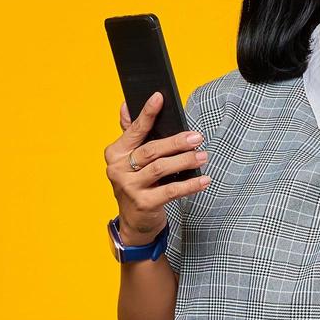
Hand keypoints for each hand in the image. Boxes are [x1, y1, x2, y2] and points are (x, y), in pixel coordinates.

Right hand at [104, 90, 209, 242]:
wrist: (135, 221)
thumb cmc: (137, 183)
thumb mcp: (131, 160)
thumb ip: (131, 134)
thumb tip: (125, 105)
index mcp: (115, 153)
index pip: (134, 130)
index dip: (146, 114)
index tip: (159, 97)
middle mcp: (118, 169)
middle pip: (151, 150)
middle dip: (176, 142)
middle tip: (197, 137)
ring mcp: (129, 187)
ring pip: (161, 169)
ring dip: (185, 161)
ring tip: (203, 156)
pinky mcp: (143, 203)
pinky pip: (170, 191)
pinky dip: (189, 185)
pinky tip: (204, 180)